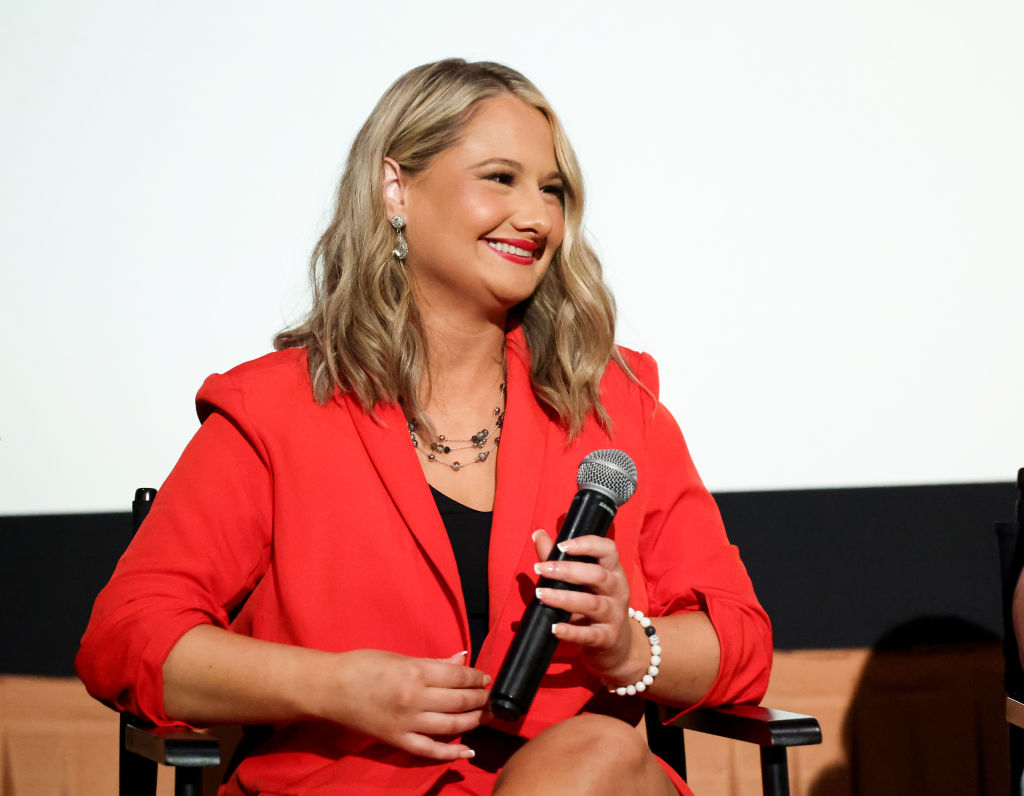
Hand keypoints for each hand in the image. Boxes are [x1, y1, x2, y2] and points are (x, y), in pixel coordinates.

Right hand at [323, 649, 490, 760]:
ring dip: (473, 721)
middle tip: (490, 697)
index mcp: (415, 672)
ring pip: (451, 726)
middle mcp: (415, 699)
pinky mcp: (398, 740)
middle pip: (459, 701)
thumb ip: (434, 662)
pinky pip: (430, 750)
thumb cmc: (363, 665)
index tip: (485, 678)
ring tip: (486, 716)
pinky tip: (468, 752)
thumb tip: (461, 659)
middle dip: (480, 699)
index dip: (476, 678)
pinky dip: (451, 753)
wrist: (331, 688)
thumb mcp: (400, 656)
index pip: (457, 677)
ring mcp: (407, 723)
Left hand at [532, 531, 642, 684]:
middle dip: (568, 570)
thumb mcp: (583, 582)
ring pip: (592, 604)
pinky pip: (589, 635)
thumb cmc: (595, 604)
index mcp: (612, 571)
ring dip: (564, 598)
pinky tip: (554, 627)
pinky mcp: (607, 638)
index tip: (562, 545)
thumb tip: (538, 534)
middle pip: (598, 575)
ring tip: (541, 594)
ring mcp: (614, 615)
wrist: (617, 647)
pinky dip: (571, 631)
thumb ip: (560, 558)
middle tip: (541, 568)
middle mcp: (617, 590)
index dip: (586, 544)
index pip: (608, 550)